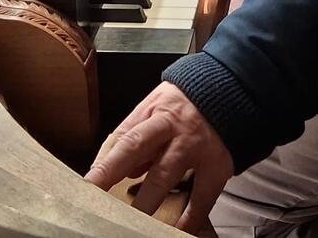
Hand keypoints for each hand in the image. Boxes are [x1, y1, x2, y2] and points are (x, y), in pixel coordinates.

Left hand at [84, 82, 233, 233]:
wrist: (231, 92)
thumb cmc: (186, 104)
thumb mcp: (157, 107)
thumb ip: (137, 135)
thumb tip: (122, 171)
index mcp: (155, 114)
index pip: (124, 139)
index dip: (105, 164)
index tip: (87, 186)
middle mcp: (174, 129)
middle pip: (139, 151)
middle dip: (116, 176)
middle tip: (102, 203)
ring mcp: (196, 147)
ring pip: (165, 175)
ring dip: (146, 200)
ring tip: (134, 221)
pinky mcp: (217, 165)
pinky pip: (202, 197)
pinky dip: (189, 218)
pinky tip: (177, 230)